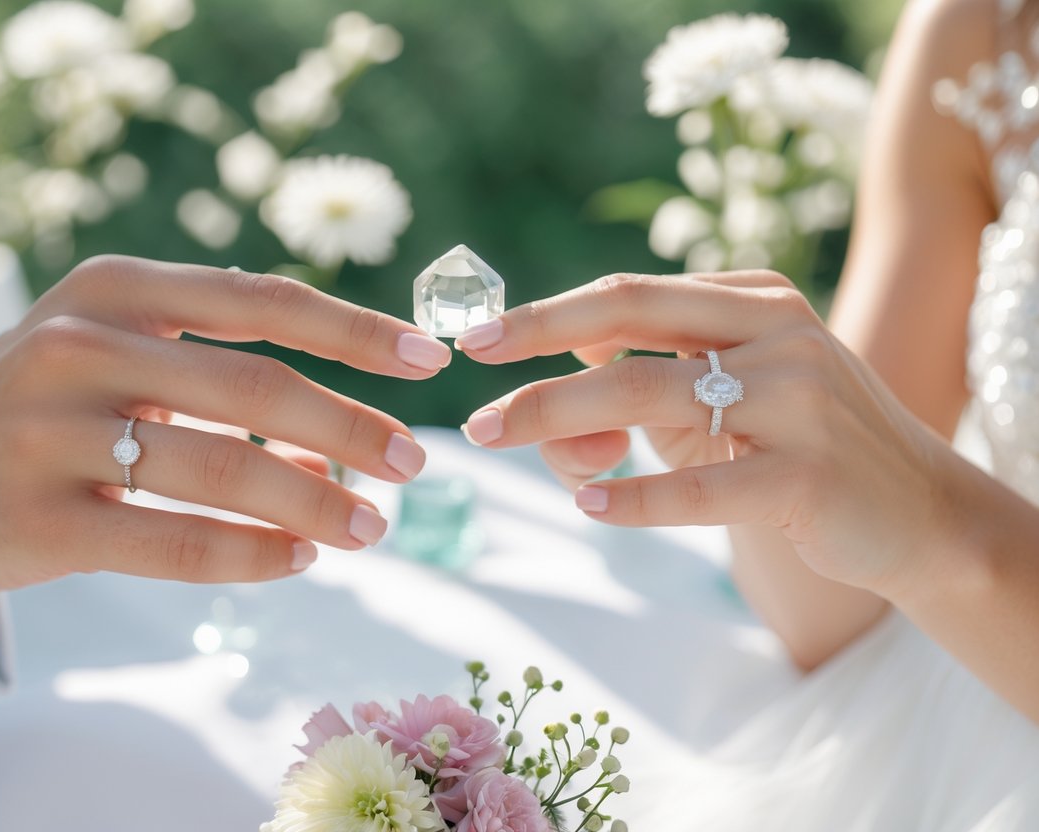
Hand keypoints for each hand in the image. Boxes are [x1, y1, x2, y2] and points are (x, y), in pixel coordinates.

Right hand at [0, 256, 451, 607]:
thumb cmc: (44, 409)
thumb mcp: (116, 358)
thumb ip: (220, 380)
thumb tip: (335, 437)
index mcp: (114, 288)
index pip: (261, 300)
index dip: (356, 331)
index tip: (431, 359)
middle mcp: (80, 343)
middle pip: (254, 388)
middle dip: (351, 427)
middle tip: (413, 463)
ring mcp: (50, 431)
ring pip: (222, 469)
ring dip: (315, 500)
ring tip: (370, 525)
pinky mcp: (38, 518)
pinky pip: (174, 541)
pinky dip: (252, 555)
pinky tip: (299, 560)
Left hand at [455, 270, 952, 594]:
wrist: (916, 512)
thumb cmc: (797, 448)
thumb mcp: (726, 396)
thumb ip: (650, 373)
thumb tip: (561, 372)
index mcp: (753, 300)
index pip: (628, 293)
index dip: (545, 314)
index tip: (477, 337)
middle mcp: (778, 333)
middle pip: (627, 326)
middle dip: (534, 350)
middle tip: (470, 389)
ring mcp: (800, 400)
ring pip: (648, 394)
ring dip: (556, 419)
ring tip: (495, 438)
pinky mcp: (809, 475)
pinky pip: (698, 487)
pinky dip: (631, 496)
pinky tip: (586, 504)